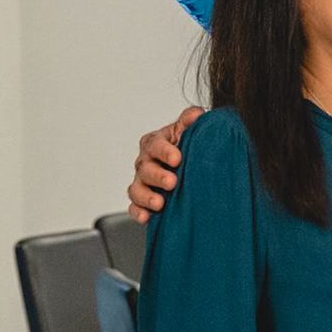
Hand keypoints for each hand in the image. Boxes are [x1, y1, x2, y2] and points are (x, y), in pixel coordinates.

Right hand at [128, 106, 203, 221]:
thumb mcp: (190, 132)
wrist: (191, 168)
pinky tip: (146, 217)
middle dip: (158, 176)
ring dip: (146, 196)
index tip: (177, 158)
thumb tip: (196, 114)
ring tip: (160, 203)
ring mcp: (142, 181)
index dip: (164, 151)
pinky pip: (134, 206)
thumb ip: (191, 122)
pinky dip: (138, 212)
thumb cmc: (188, 148)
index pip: (155, 144)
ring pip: (136, 188)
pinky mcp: (142, 200)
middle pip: (144, 168)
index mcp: (156, 143)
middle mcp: (146, 161)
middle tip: (172, 182)